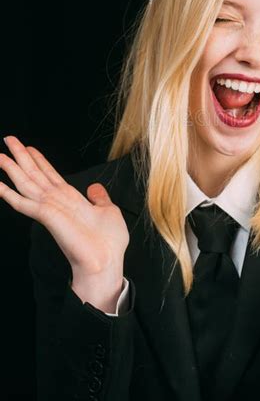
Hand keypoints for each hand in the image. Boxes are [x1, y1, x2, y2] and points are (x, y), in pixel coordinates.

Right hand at [0, 135, 128, 278]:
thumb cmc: (108, 242)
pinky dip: (9, 194)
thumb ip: (99, 198)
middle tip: (8, 139)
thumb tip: (94, 187)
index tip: (29, 147)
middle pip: (34, 174)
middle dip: (21, 157)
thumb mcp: (108, 211)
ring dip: (12, 169)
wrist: (106, 261)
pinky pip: (24, 203)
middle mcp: (57, 201)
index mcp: (71, 199)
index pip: (51, 175)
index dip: (39, 160)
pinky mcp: (47, 217)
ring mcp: (50, 208)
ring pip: (26, 183)